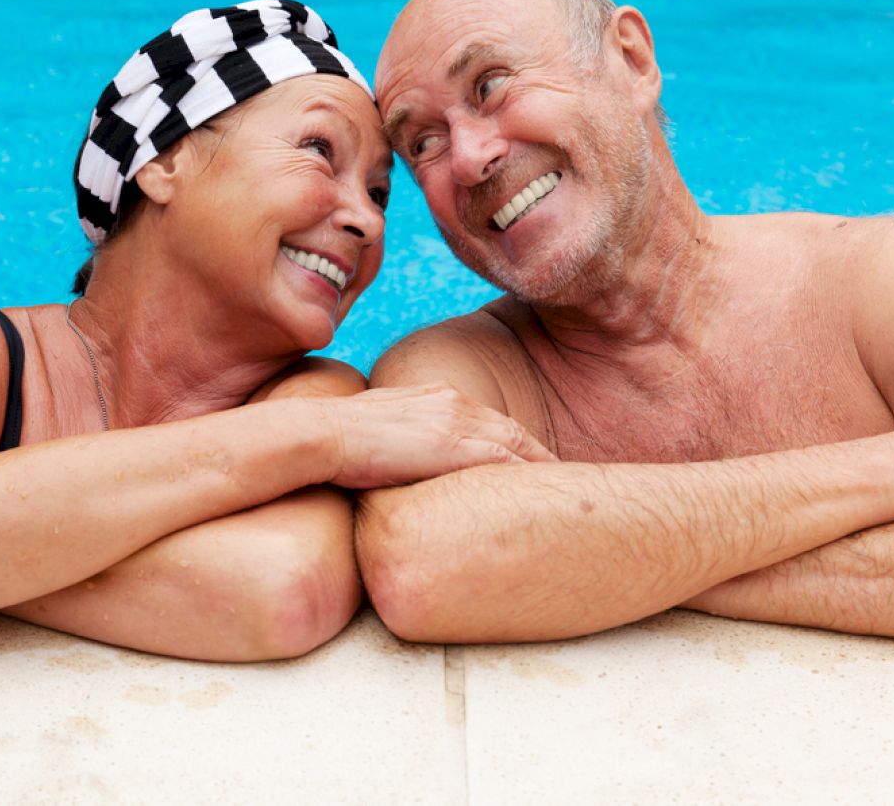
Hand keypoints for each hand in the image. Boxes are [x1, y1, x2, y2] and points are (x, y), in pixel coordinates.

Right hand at [320, 384, 556, 488]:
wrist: (322, 434)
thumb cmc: (336, 441)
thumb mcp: (378, 437)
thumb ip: (401, 448)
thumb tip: (400, 475)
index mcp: (437, 398)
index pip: (490, 424)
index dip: (517, 447)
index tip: (536, 466)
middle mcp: (454, 403)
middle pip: (514, 432)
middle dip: (541, 455)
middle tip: (568, 480)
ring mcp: (456, 422)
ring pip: (518, 445)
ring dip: (545, 468)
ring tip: (571, 492)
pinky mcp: (454, 444)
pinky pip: (506, 462)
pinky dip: (531, 476)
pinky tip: (547, 495)